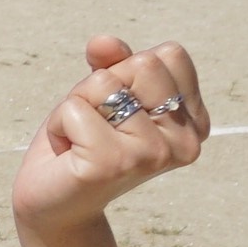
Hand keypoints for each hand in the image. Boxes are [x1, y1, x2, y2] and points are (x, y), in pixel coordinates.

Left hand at [16, 37, 208, 236]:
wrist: (52, 204)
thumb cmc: (81, 146)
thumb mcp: (102, 95)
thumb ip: (112, 62)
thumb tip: (104, 42)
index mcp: (195, 122)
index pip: (168, 55)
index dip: (128, 72)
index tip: (115, 112)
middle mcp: (185, 141)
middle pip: (143, 63)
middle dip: (101, 85)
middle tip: (93, 126)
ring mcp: (154, 155)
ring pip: (104, 84)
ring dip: (77, 106)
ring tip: (80, 141)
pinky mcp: (114, 163)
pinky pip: (74, 109)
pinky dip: (58, 124)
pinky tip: (68, 154)